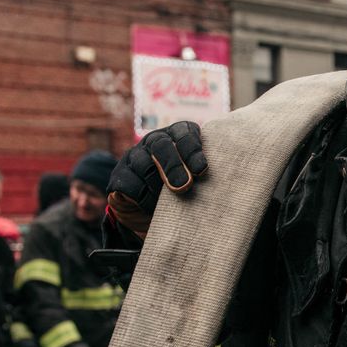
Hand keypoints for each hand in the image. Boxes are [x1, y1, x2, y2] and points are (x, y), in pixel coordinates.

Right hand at [107, 123, 207, 238]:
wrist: (151, 214)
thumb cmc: (186, 194)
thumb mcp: (199, 182)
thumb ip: (206, 176)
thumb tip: (227, 184)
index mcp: (177, 136)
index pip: (185, 132)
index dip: (193, 149)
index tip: (202, 171)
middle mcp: (154, 141)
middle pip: (161, 144)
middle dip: (174, 165)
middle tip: (185, 186)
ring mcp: (134, 157)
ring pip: (143, 164)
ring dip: (158, 186)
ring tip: (171, 203)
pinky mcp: (119, 176)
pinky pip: (129, 184)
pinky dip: (142, 198)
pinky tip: (153, 208)